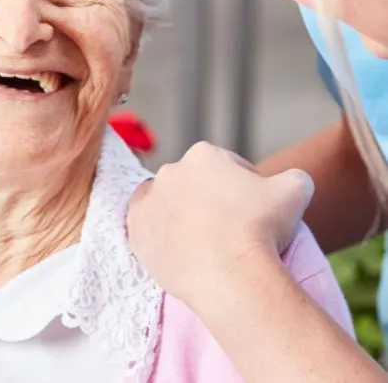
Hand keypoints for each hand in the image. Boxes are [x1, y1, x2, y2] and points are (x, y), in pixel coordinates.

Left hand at [127, 142, 314, 307]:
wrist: (230, 275)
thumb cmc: (261, 230)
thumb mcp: (296, 191)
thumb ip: (294, 176)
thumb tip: (293, 180)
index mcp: (203, 154)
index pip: (227, 167)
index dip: (244, 187)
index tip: (252, 209)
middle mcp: (169, 171)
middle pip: (195, 185)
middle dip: (210, 201)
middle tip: (230, 228)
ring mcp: (148, 201)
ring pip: (168, 205)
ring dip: (182, 216)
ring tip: (204, 242)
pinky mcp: (135, 231)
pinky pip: (147, 230)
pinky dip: (161, 237)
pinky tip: (181, 249)